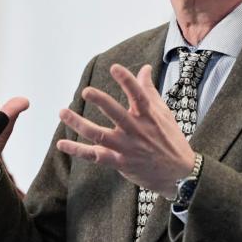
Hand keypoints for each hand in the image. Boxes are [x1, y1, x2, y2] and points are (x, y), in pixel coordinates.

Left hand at [56, 63, 193, 197]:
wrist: (179, 173)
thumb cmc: (170, 138)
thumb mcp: (163, 112)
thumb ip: (149, 89)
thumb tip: (144, 68)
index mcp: (149, 116)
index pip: (139, 95)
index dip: (127, 81)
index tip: (114, 67)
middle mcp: (137, 131)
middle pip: (117, 115)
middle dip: (102, 102)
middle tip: (86, 91)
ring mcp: (127, 148)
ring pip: (100, 135)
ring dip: (80, 124)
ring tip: (63, 112)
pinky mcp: (120, 162)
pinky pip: (95, 156)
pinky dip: (78, 150)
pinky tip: (61, 144)